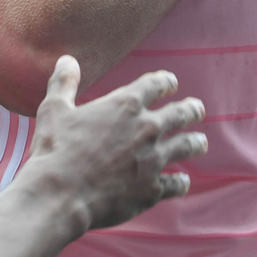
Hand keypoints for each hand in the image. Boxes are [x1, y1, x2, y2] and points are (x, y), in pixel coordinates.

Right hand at [19, 56, 207, 233]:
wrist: (60, 195)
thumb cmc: (55, 150)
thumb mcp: (54, 109)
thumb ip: (64, 83)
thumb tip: (67, 60)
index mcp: (126, 105)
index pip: (155, 85)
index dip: (165, 82)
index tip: (171, 83)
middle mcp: (147, 129)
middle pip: (180, 114)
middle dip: (191, 110)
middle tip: (197, 109)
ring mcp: (153, 160)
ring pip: (185, 147)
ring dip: (195, 143)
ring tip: (201, 142)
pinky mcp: (152, 190)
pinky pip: (175, 184)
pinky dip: (181, 182)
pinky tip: (183, 181)